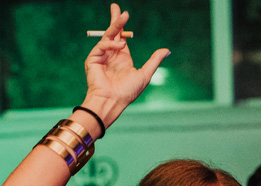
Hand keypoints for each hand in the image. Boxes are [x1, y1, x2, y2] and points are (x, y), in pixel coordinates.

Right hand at [82, 4, 169, 123]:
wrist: (112, 101)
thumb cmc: (127, 92)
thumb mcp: (144, 74)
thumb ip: (154, 61)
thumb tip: (167, 50)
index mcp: (122, 58)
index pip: (122, 38)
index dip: (122, 26)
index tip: (125, 13)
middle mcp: (111, 56)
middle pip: (113, 33)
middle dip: (115, 20)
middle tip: (116, 6)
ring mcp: (101, 57)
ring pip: (107, 36)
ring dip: (115, 25)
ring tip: (123, 16)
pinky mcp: (93, 59)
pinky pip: (102, 45)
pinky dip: (110, 43)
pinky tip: (119, 46)